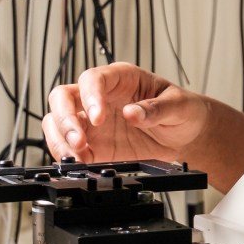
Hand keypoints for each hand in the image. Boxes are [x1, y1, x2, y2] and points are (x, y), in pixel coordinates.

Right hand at [43, 63, 212, 162]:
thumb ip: (156, 109)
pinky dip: (69, 156)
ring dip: (61, 140)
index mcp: (120, 78)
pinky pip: (69, 148)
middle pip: (63, 98)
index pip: (92, 79)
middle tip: (80, 141)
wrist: (186, 135)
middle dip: (65, 119)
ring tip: (78, 158)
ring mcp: (93, 122)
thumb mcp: (178, 106)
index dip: (91, 97)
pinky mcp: (94, 144)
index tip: (99, 118)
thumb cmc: (182, 110)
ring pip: (57, 122)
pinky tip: (81, 164)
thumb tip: (132, 113)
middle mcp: (100, 97)